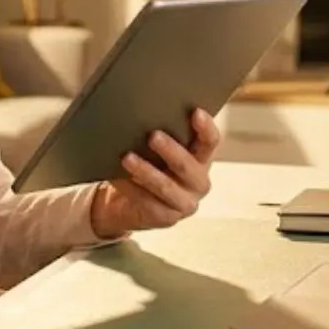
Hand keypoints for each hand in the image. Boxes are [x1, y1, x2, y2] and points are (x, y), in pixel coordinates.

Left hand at [89, 108, 220, 237]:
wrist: (128, 204)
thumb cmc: (146, 166)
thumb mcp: (155, 151)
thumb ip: (158, 136)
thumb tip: (139, 111)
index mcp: (201, 160)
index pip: (210, 142)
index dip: (206, 128)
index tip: (196, 112)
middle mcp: (198, 182)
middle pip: (189, 165)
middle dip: (171, 150)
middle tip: (153, 136)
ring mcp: (185, 203)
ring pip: (166, 186)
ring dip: (146, 171)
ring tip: (127, 158)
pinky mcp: (167, 218)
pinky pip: (147, 202)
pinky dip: (131, 188)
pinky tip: (117, 178)